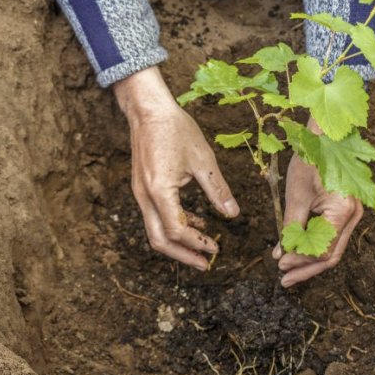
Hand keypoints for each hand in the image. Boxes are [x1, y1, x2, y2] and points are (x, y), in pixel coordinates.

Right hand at [114, 67, 238, 270]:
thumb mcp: (203, 160)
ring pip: (154, 230)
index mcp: (160, 191)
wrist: (148, 110)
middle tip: (205, 264)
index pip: (177, 230)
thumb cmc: (175, 129)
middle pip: (159, 240)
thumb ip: (218, 190)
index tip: (216, 249)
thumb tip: (233, 215)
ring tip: (202, 248)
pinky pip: (155, 215)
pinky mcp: (142, 188)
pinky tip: (195, 222)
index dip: (197, 243)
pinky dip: (173, 225)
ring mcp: (140, 193)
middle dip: (183, 255)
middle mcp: (145, 196)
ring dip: (178, 243)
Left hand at [272, 118, 362, 287]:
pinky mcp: (346, 210)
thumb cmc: (311, 160)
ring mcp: (353, 214)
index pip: (323, 251)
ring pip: (333, 248)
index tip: (280, 266)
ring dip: (310, 260)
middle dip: (306, 269)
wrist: (325, 136)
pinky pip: (332, 236)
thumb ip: (290, 228)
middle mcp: (355, 216)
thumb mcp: (296, 196)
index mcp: (344, 212)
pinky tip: (298, 251)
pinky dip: (315, 246)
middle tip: (285, 280)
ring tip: (288, 270)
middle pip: (332, 256)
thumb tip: (282, 255)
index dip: (301, 262)